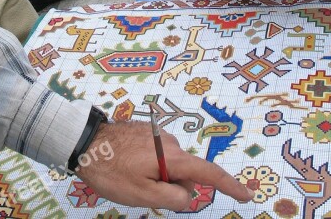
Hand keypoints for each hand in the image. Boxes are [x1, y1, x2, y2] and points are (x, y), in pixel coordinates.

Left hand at [76, 122, 253, 210]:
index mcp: (172, 156)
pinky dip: (151, 167)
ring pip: (170, 165)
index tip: (246, 194)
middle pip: (186, 172)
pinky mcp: (146, 132)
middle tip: (144, 190)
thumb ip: (172, 197)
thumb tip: (189, 194)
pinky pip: (158, 156)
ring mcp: (158, 135)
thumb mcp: (143, 194)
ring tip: (131, 177)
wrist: (84, 143)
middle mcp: (169, 141)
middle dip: (174, 186)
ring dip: (159, 176)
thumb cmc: (111, 171)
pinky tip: (130, 168)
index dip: (229, 186)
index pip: (209, 173)